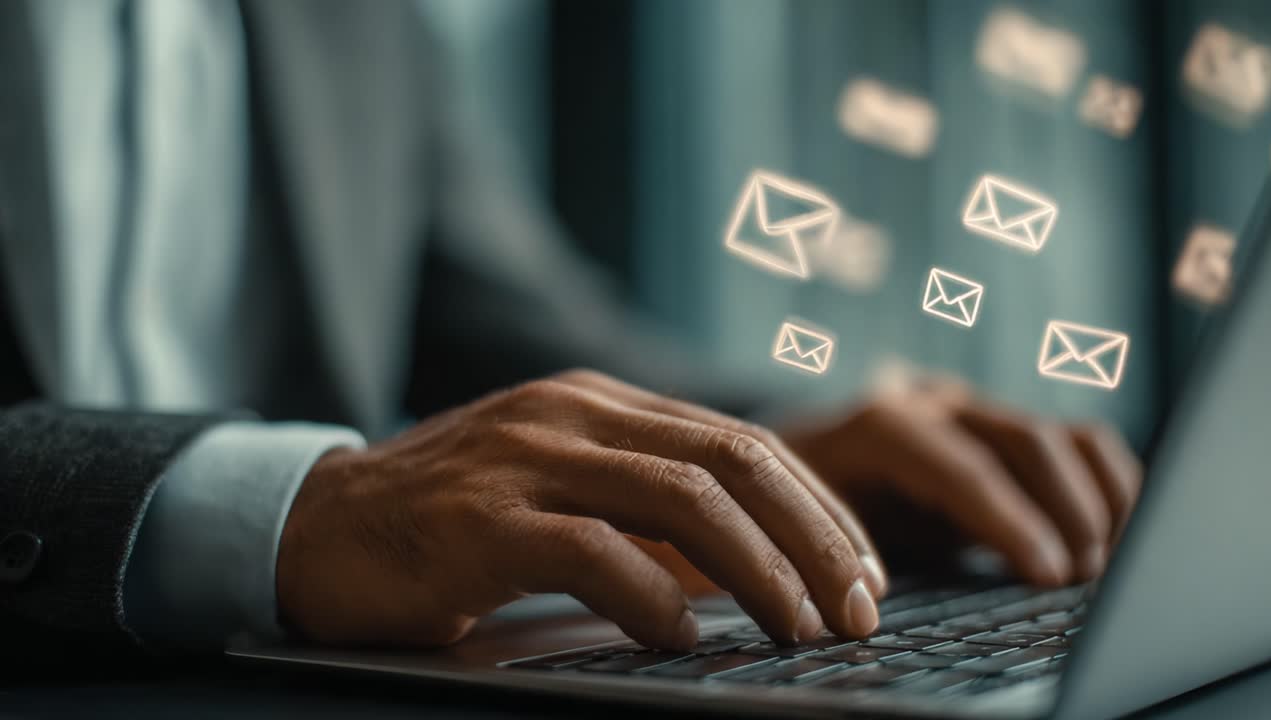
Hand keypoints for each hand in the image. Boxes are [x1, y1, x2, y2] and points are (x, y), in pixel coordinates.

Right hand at [276, 370, 886, 650]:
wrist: (318, 525)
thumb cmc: (451, 520)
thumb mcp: (559, 486)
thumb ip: (641, 500)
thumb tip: (750, 561)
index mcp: (602, 402)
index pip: (743, 442)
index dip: (818, 509)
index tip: (865, 572)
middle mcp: (573, 413)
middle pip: (733, 461)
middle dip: (815, 539)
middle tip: (862, 611)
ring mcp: (527, 460)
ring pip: (681, 500)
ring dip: (760, 571)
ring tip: (803, 631)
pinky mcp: (481, 519)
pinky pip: (592, 551)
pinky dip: (654, 597)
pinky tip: (685, 637)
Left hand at [783, 380, 1142, 585]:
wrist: (791, 474)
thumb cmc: (803, 515)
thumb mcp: (819, 534)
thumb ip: (859, 554)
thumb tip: (894, 601)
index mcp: (882, 426)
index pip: (963, 467)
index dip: (1013, 522)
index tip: (1051, 575)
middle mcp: (935, 405)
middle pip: (1028, 441)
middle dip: (1067, 512)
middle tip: (1087, 578)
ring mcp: (976, 411)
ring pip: (1065, 436)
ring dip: (1099, 499)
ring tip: (1108, 564)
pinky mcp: (1006, 429)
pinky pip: (1079, 443)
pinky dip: (1110, 486)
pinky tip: (1118, 537)